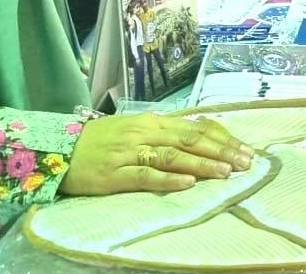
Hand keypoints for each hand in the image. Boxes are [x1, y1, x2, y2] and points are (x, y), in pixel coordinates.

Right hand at [59, 112, 255, 196]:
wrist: (60, 148)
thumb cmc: (101, 141)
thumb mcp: (136, 129)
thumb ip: (165, 134)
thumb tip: (200, 137)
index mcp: (153, 122)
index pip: (195, 129)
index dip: (222, 139)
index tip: (246, 150)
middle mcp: (145, 133)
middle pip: (190, 141)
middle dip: (221, 151)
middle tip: (246, 162)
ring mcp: (130, 153)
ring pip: (172, 156)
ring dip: (202, 164)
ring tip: (225, 171)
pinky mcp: (116, 174)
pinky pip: (146, 176)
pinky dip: (168, 179)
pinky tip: (188, 183)